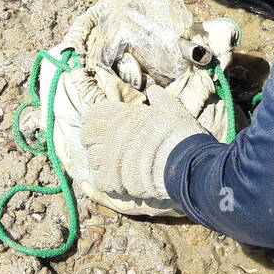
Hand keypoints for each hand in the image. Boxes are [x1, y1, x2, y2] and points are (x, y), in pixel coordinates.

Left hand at [81, 85, 205, 201]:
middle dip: (92, 142)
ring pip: (92, 159)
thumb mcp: (174, 110)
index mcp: (126, 115)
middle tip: (105, 148)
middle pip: (85, 136)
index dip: (93, 120)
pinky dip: (109, 183)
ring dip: (102, 163)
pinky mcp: (115, 179)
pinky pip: (100, 180)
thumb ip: (161, 99)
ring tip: (115, 166)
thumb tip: (154, 91)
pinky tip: (120, 181)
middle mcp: (114, 133)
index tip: (99, 126)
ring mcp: (112, 157)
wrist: (188, 165)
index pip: (92, 113)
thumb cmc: (183, 136)